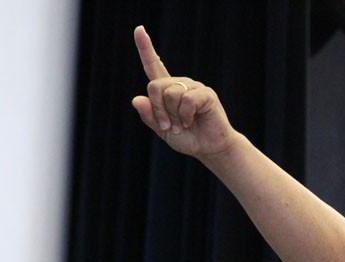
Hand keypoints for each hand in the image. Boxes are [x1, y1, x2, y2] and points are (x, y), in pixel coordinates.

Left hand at [131, 26, 237, 158]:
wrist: (209, 148)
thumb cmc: (187, 137)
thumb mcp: (162, 130)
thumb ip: (149, 116)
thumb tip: (136, 99)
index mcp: (167, 90)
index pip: (153, 66)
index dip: (145, 48)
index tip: (139, 30)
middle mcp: (179, 84)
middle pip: (155, 86)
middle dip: (158, 110)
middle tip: (169, 125)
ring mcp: (193, 87)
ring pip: (170, 94)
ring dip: (173, 115)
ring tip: (183, 124)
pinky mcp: (205, 93)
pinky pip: (186, 100)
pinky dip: (185, 116)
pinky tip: (191, 121)